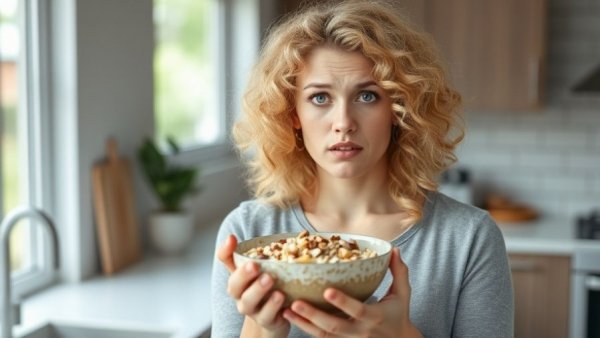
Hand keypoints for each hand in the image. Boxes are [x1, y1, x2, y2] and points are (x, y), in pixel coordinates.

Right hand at [217, 235, 289, 336]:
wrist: (276, 317)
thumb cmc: (269, 287)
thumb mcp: (265, 267)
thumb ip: (261, 250)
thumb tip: (254, 232)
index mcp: (238, 277)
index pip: (225, 261)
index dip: (225, 250)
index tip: (232, 238)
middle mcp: (241, 293)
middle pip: (234, 285)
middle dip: (243, 274)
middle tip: (255, 265)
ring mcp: (253, 309)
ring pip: (249, 302)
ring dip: (258, 290)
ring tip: (270, 280)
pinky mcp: (267, 321)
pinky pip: (267, 316)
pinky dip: (273, 307)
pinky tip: (282, 297)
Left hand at [282, 248, 421, 337]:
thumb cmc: (398, 314)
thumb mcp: (403, 294)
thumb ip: (398, 271)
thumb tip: (394, 248)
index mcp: (375, 316)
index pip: (357, 310)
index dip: (343, 302)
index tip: (327, 291)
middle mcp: (360, 331)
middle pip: (334, 326)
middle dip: (314, 315)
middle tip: (296, 303)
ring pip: (324, 335)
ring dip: (304, 324)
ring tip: (286, 311)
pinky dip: (306, 329)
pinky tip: (290, 318)